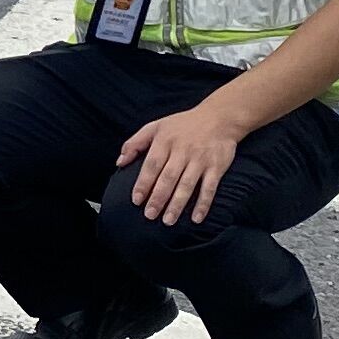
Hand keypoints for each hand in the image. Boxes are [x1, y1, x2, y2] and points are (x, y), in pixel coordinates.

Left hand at [116, 98, 254, 226]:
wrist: (219, 118)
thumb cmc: (183, 125)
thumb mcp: (156, 127)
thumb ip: (135, 143)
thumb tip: (119, 162)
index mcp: (165, 141)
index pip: (152, 165)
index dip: (143, 183)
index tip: (136, 200)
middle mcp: (182, 151)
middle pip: (168, 178)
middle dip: (158, 198)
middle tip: (149, 215)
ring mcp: (200, 159)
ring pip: (187, 185)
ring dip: (177, 204)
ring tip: (168, 220)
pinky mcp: (216, 166)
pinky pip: (210, 188)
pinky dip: (203, 203)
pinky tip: (196, 218)